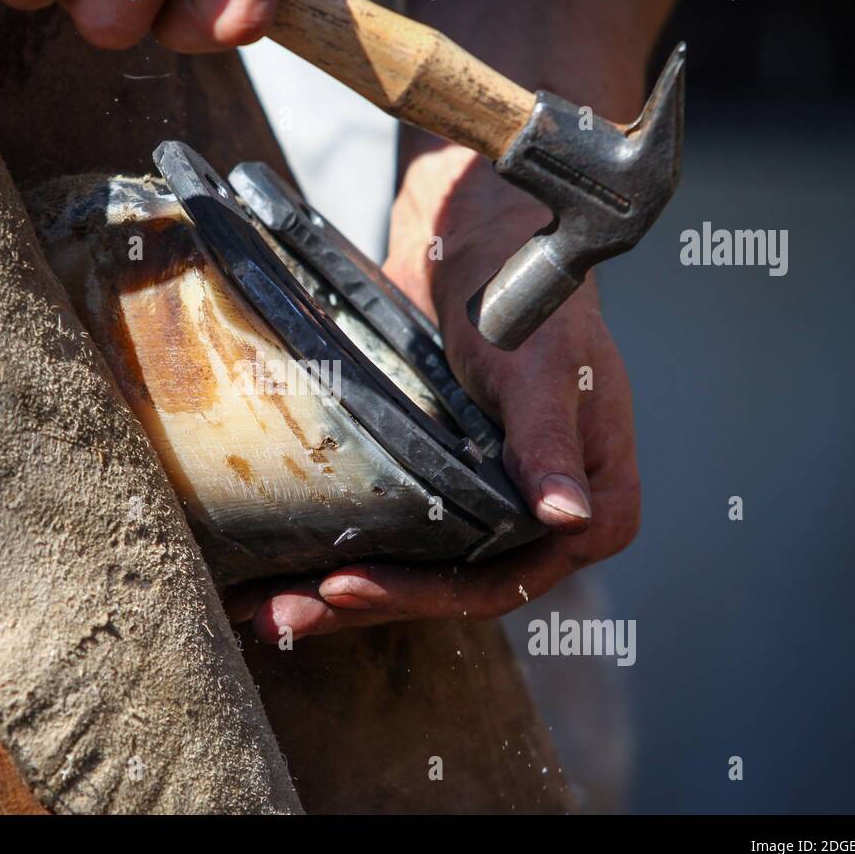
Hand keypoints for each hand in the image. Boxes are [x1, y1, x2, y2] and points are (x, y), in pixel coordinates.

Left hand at [228, 145, 641, 640]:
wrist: (483, 237)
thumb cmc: (531, 295)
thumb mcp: (541, 367)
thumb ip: (551, 442)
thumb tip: (571, 518)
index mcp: (592, 508)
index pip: (501, 581)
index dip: (423, 596)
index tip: (348, 585)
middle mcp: (542, 522)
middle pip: (447, 588)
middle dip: (361, 605)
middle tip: (279, 617)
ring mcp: (490, 505)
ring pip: (414, 570)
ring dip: (339, 592)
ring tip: (262, 609)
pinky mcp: (445, 485)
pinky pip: (395, 533)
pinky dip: (342, 550)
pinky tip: (281, 566)